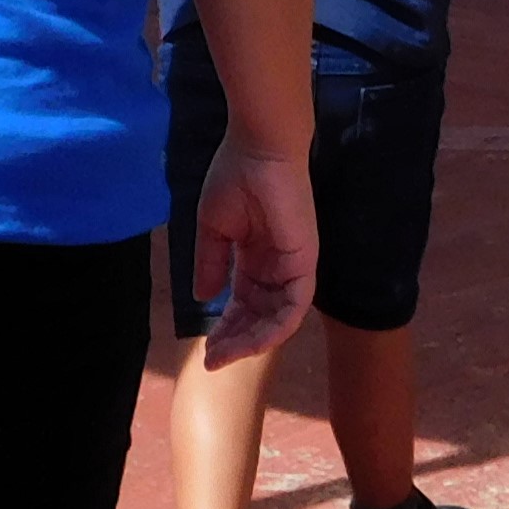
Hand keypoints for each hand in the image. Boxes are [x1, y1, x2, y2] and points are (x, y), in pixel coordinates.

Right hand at [186, 133, 316, 365]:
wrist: (258, 148)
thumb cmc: (235, 177)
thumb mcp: (213, 228)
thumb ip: (210, 264)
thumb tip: (203, 298)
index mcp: (256, 257)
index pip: (244, 303)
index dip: (226, 327)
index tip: (205, 348)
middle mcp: (277, 267)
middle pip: (259, 316)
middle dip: (235, 340)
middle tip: (211, 359)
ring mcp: (293, 267)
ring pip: (277, 319)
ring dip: (251, 341)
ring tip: (224, 354)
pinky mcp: (305, 263)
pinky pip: (294, 307)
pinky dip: (275, 329)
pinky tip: (251, 343)